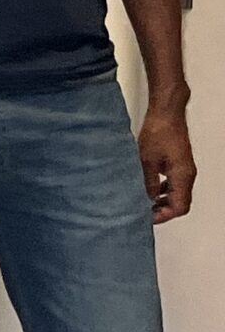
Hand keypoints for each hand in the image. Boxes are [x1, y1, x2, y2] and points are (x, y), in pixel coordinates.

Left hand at [141, 104, 195, 222]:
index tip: (148, 218)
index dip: (164, 216)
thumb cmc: (159, 131)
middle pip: (180, 202)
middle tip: (145, 213)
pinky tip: (149, 187)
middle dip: (163, 210)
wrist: (166, 113)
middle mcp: (187, 174)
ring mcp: (184, 169)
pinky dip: (163, 189)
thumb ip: (147, 182)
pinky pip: (174, 183)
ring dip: (162, 200)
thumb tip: (145, 199)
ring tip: (144, 203)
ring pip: (177, 193)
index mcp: (182, 176)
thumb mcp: (146, 160)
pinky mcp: (179, 163)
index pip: (180, 207)